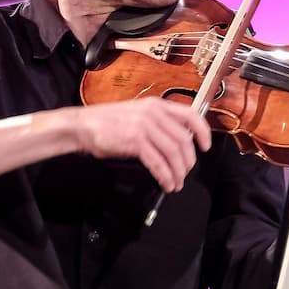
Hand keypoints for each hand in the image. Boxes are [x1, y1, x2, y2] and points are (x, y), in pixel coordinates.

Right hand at [70, 97, 213, 191]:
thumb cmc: (107, 123)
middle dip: (188, 162)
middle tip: (185, 174)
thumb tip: (176, 144)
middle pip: (183, 140)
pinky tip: (166, 183)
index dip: (203, 132)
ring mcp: (144, 126)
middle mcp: (153, 113)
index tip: (206, 146)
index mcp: (156, 105)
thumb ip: (157, 124)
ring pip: (173, 153)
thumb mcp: (137, 115)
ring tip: (176, 183)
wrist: (83, 125)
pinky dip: (165, 176)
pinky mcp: (135, 141)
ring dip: (178, 172)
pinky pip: (158, 162)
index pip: (190, 115)